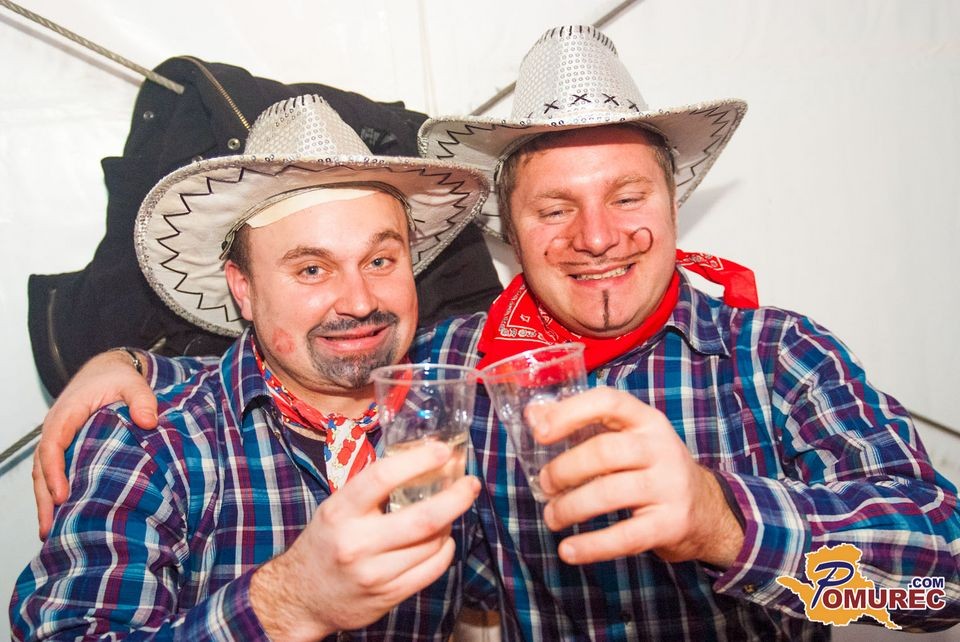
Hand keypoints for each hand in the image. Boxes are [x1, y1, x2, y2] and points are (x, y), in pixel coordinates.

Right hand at [33, 348, 157, 539]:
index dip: (54, 471)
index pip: (53, 444)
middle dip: (44, 497)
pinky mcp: (65, 446)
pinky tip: (60, 514)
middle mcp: (56, 427)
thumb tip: (148, 421)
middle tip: (49, 527)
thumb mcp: (132, 382)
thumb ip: (142, 399)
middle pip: (42, 466)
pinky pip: (53, 471)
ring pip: (43, 473)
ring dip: (44, 501)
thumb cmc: (116, 377)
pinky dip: (52, 492)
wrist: (107, 369)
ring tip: (49, 531)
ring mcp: (58, 437)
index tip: (61, 495)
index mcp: (68, 412)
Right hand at [250, 440, 480, 639]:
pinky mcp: (388, 596)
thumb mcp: (336, 508)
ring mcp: (374, 574)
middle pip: (422, 519)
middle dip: (456, 498)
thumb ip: (371, 489)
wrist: (301, 597)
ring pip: (432, 545)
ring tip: (450, 512)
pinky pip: (432, 570)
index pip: (382, 478)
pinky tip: (442, 540)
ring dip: (449, 524)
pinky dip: (444, 551)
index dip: (418, 461)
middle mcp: (356, 543)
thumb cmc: (325, 542)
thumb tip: (421, 460)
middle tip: (470, 484)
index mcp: (340, 512)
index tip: (443, 451)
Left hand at [530, 387, 743, 567]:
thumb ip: (583, 425)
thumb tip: (533, 414)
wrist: (708, 509)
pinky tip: (568, 550)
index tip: (539, 431)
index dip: (570, 413)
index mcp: (647, 421)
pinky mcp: (671, 524)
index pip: (608, 403)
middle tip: (545, 485)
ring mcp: (669, 486)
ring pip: (609, 494)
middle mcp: (661, 448)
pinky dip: (591, 546)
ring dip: (570, 508)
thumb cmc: (653, 468)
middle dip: (563, 470)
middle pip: (603, 452)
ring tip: (552, 517)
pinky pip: (624, 537)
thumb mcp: (628, 438)